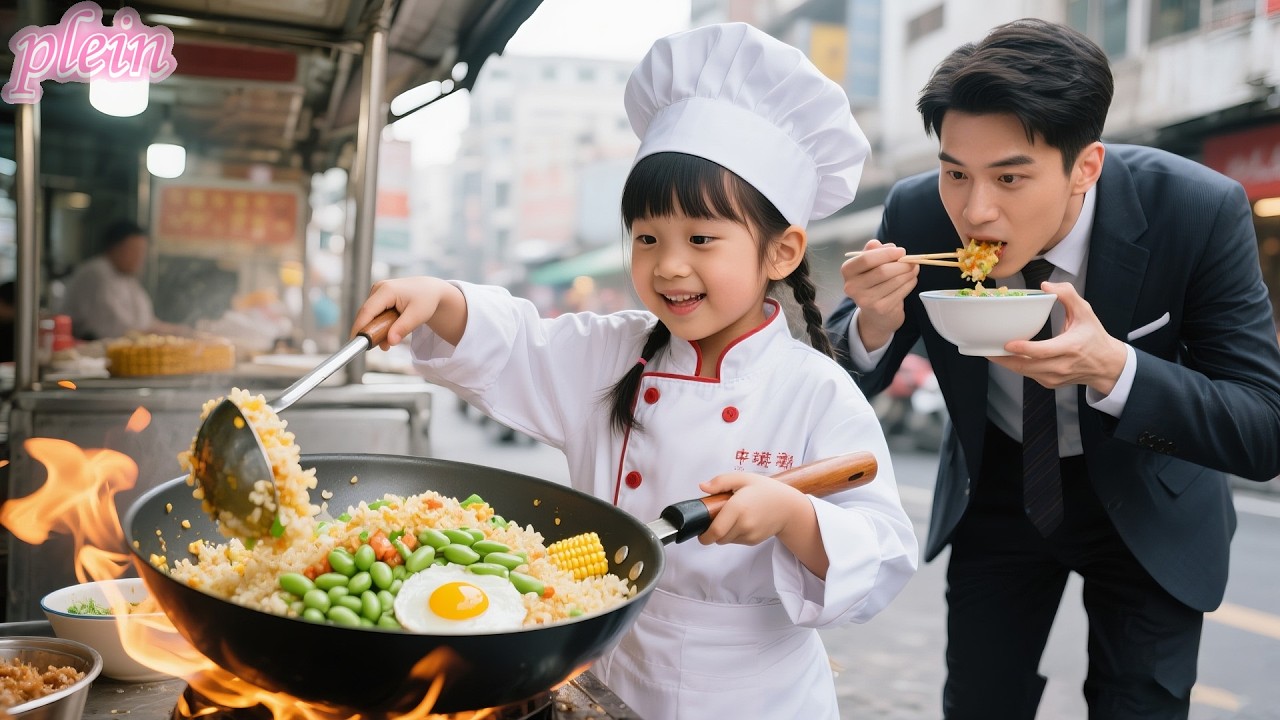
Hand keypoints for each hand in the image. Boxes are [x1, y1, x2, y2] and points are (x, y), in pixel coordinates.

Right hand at [350, 277, 466, 348]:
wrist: (430, 290)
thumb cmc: (426, 300)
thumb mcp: (418, 315)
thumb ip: (403, 328)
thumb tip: (390, 341)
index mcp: (387, 290)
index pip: (367, 311)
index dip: (360, 327)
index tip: (356, 342)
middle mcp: (379, 288)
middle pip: (366, 314)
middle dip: (370, 332)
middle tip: (382, 347)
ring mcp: (377, 292)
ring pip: (369, 315)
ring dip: (377, 330)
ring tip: (390, 340)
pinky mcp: (378, 297)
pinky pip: (374, 314)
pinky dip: (380, 325)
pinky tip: (390, 332)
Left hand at [696, 472, 811, 546]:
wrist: (789, 507)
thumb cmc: (766, 490)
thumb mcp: (743, 478)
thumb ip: (721, 481)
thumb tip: (703, 487)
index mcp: (738, 508)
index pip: (715, 531)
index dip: (704, 535)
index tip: (701, 531)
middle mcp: (744, 524)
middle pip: (718, 538)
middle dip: (712, 531)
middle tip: (716, 517)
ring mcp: (750, 535)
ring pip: (726, 540)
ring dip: (724, 532)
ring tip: (732, 516)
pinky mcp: (753, 541)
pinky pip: (736, 540)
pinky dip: (734, 533)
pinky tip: (742, 521)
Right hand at [841, 239, 917, 350]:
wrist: (875, 313)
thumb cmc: (873, 281)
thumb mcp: (870, 264)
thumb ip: (876, 251)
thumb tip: (890, 246)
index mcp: (847, 270)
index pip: (866, 259)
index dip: (886, 253)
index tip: (901, 251)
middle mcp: (852, 287)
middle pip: (882, 271)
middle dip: (902, 264)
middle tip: (912, 261)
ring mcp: (865, 300)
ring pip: (894, 281)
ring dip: (909, 273)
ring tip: (914, 268)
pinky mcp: (880, 309)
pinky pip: (901, 292)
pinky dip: (910, 283)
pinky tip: (911, 279)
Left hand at [991, 281, 1127, 394]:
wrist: (1107, 365)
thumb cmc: (1094, 337)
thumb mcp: (1086, 312)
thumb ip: (1068, 295)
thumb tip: (1046, 286)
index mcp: (1070, 348)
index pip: (1043, 351)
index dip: (1024, 349)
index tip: (1008, 343)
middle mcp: (1061, 365)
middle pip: (1027, 366)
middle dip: (1004, 359)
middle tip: (986, 348)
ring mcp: (1054, 377)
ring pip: (1024, 372)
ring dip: (1006, 363)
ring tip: (990, 352)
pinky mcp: (1050, 383)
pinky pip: (1028, 375)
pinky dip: (1016, 366)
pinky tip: (1006, 357)